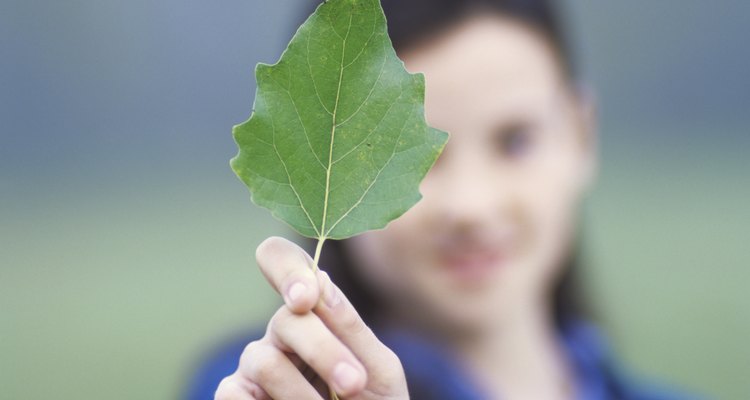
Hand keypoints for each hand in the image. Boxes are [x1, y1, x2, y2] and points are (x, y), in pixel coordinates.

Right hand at [215, 237, 408, 399]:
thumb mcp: (378, 369)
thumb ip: (351, 328)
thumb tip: (320, 280)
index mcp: (315, 311)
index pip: (284, 262)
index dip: (287, 269)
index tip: (307, 299)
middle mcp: (280, 331)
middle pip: (285, 319)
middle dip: (324, 352)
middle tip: (354, 384)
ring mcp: (255, 364)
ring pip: (264, 361)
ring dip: (303, 393)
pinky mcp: (236, 395)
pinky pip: (231, 393)